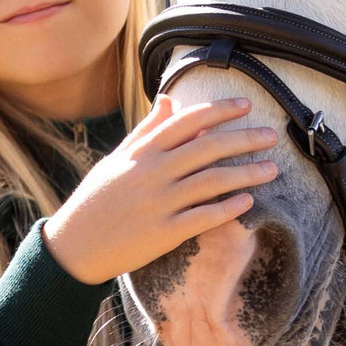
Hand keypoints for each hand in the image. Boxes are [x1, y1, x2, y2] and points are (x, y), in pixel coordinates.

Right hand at [41, 94, 278, 283]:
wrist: (74, 245)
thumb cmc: (97, 199)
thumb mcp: (117, 158)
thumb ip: (146, 130)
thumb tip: (168, 100)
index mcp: (142, 151)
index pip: (187, 121)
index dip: (219, 111)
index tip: (245, 106)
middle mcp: (152, 172)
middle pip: (208, 148)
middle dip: (245, 139)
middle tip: (271, 136)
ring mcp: (158, 203)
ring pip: (212, 182)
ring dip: (247, 173)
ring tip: (271, 169)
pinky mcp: (163, 233)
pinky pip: (203, 218)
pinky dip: (228, 208)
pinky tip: (248, 202)